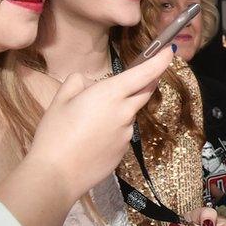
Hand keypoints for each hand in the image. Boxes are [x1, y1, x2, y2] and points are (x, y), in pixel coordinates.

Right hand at [24, 47, 172, 203]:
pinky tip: (91, 138)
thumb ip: (76, 83)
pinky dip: (113, 129)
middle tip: (138, 75)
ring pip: (130, 113)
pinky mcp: (124, 150)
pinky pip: (122, 132)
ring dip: (121, 109)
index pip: (145, 73)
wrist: (57, 175)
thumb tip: (86, 81)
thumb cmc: (55, 134)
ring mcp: (127, 133)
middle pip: (145, 92)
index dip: (160, 60)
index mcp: (110, 94)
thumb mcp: (60, 101)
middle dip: (147, 81)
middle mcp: (125, 112)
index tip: (170, 50)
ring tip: (89, 120)